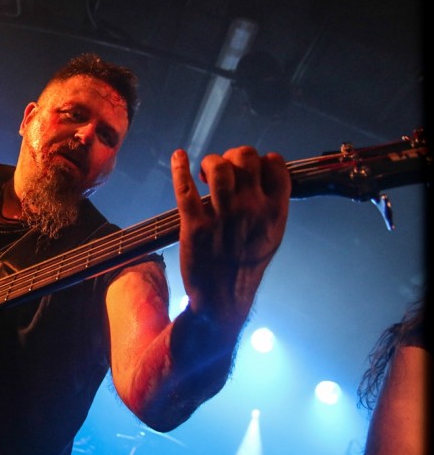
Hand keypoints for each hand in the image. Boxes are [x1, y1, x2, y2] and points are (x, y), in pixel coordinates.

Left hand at [171, 146, 289, 331]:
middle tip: (224, 170)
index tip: (251, 168)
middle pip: (245, 157)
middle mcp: (251, 209)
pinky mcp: (195, 225)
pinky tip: (178, 157)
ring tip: (205, 173)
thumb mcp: (271, 236)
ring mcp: (222, 215)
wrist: (223, 299)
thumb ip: (272, 206)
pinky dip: (180, 168)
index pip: (275, 165)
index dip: (262, 159)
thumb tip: (266, 177)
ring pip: (218, 167)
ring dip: (211, 162)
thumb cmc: (246, 266)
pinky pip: (185, 188)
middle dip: (233, 155)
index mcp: (274, 211)